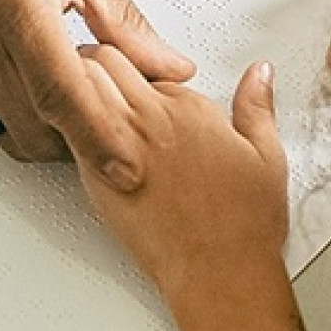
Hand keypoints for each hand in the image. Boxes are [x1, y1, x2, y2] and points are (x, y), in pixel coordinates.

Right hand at [0, 0, 193, 185]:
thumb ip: (126, 23)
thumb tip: (169, 65)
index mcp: (19, 5)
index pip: (62, 94)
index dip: (97, 138)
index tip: (127, 168)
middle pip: (37, 130)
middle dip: (81, 147)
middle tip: (120, 132)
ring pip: (12, 129)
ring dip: (52, 133)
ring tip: (86, 105)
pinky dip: (26, 112)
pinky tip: (49, 86)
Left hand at [67, 46, 289, 297]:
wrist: (219, 272)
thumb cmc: (241, 227)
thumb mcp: (267, 156)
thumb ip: (257, 106)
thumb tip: (259, 75)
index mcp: (189, 107)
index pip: (149, 60)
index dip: (142, 66)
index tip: (141, 78)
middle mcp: (152, 118)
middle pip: (107, 58)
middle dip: (99, 58)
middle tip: (98, 72)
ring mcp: (120, 143)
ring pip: (80, 82)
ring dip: (77, 81)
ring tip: (78, 96)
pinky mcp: (94, 173)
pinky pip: (65, 125)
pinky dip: (64, 118)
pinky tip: (72, 131)